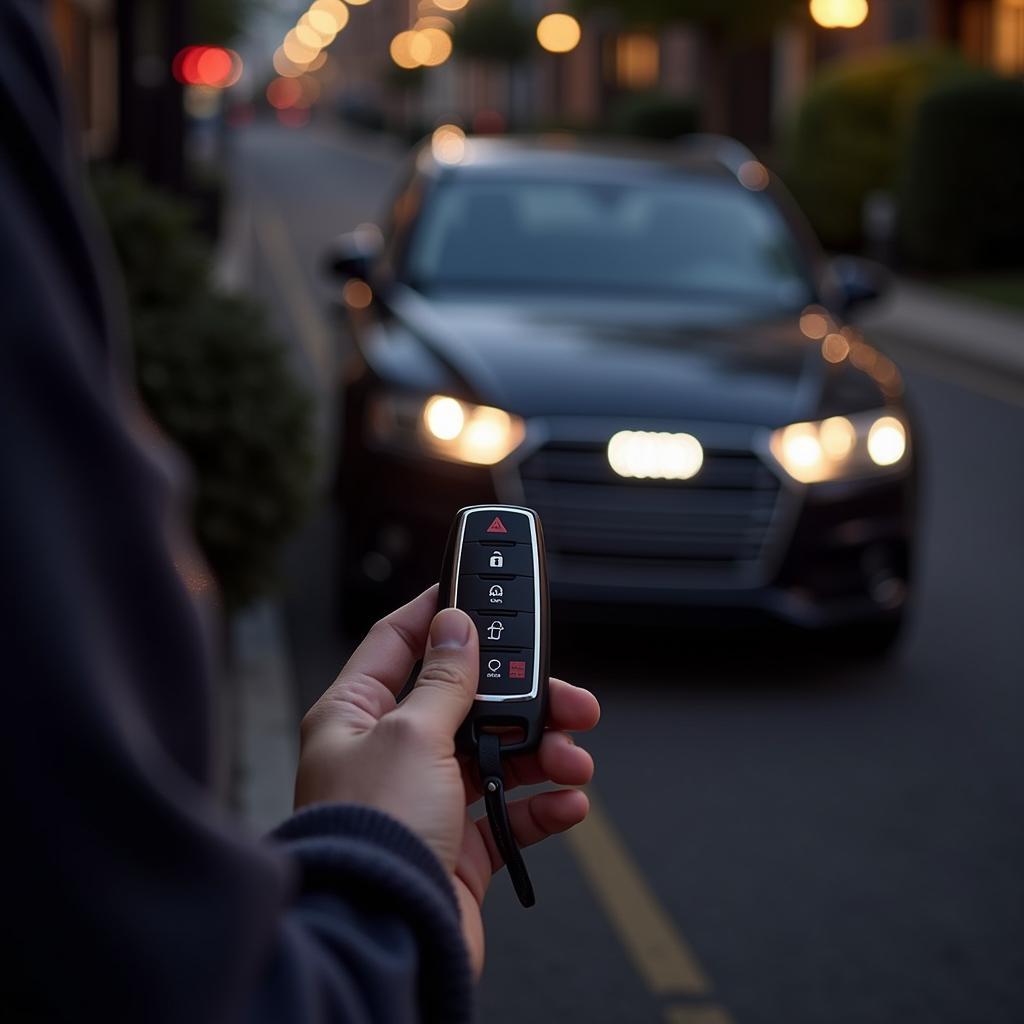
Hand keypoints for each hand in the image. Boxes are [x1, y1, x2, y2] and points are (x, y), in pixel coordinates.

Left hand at [294, 585, 599, 973]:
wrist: (383, 937)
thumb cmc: (373, 834)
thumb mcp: (412, 735)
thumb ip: (445, 682)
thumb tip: (457, 628)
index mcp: (356, 716)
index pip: (397, 643)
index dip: (437, 615)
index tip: (475, 591)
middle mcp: (387, 753)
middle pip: (466, 702)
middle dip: (521, 698)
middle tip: (565, 693)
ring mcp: (424, 799)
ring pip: (496, 756)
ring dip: (543, 753)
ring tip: (574, 759)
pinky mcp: (456, 845)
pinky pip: (510, 814)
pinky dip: (543, 806)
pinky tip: (567, 803)